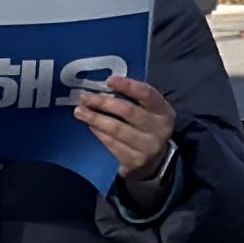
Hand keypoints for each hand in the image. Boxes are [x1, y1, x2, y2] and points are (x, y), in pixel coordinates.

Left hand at [72, 74, 182, 194]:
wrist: (154, 162)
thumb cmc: (146, 128)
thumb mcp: (148, 112)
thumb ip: (132, 100)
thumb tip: (100, 89)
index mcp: (164, 111)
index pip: (147, 94)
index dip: (128, 86)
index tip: (109, 80)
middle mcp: (159, 130)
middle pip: (129, 112)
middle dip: (104, 102)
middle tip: (84, 97)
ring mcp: (147, 147)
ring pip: (117, 129)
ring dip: (95, 119)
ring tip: (79, 111)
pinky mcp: (134, 161)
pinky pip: (112, 144)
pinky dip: (99, 133)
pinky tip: (91, 126)